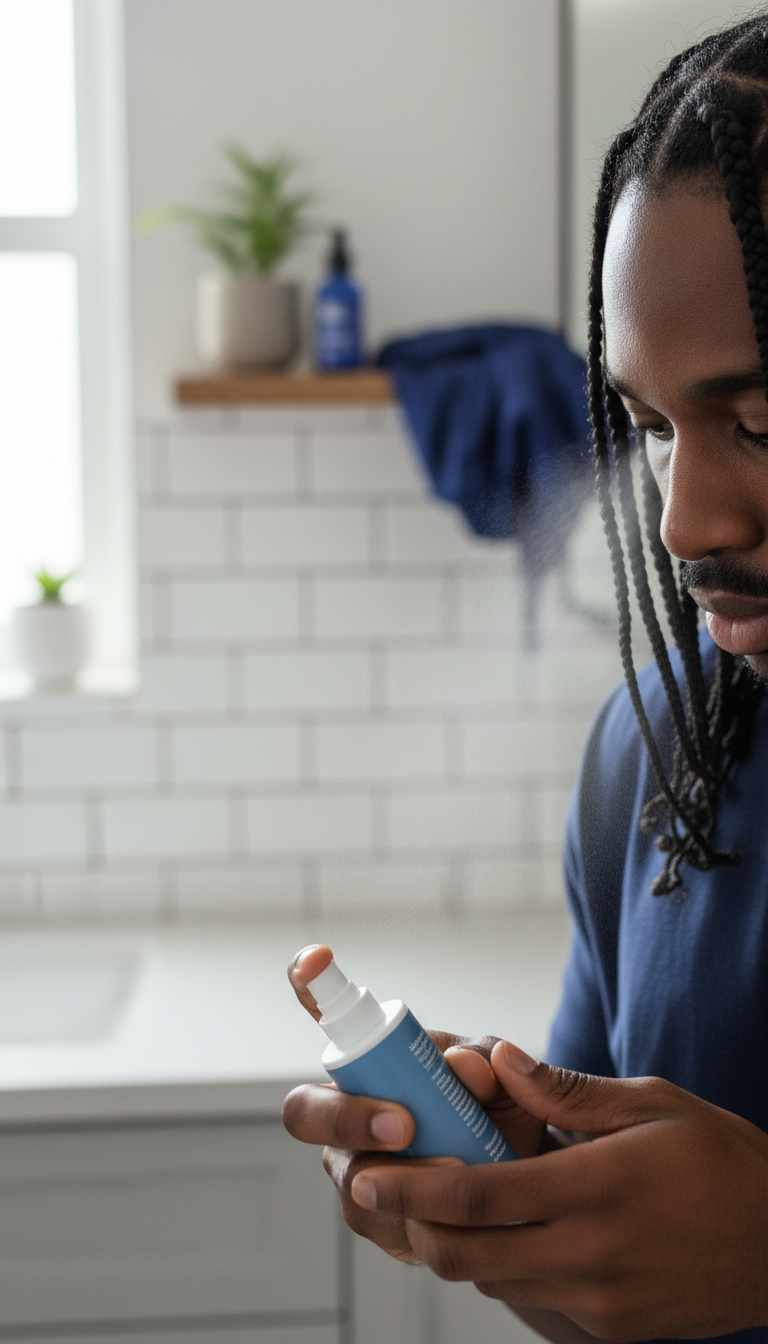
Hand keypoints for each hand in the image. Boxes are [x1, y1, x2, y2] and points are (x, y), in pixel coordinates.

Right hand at [282, 945, 547, 1264]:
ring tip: (459, 1171)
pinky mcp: (376, 1221)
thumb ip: (489, 1066)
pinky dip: (420, 1218)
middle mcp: (344, 1110)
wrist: (536, 1182)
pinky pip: (379, 1223)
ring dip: (402, 1178)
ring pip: (347, 1177)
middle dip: (347, 1119)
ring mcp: (353, 1169)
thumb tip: (465, 1066)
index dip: (308, 983)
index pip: (326, 1012)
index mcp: (373, 1057)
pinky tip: (455, 1212)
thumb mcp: (509, 1079)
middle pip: (305, 1111)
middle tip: (404, 1125)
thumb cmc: (507, 1110)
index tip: (317, 960)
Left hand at [349, 1040, 767, 1340]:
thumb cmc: (721, 1160)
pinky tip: (504, 1228)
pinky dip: (503, 1266)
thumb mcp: (651, 1105)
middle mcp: (590, 1255)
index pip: (479, 1197)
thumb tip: (497, 1058)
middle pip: (466, 1254)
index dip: (413, 1187)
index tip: (367, 1172)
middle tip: (376, 1188)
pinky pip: (533, 1298)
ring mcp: (599, 1302)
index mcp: (597, 1189)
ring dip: (453, 1245)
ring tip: (434, 1200)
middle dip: (410, 1223)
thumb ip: (564, 1091)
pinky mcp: (610, 1328)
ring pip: (491, 1281)